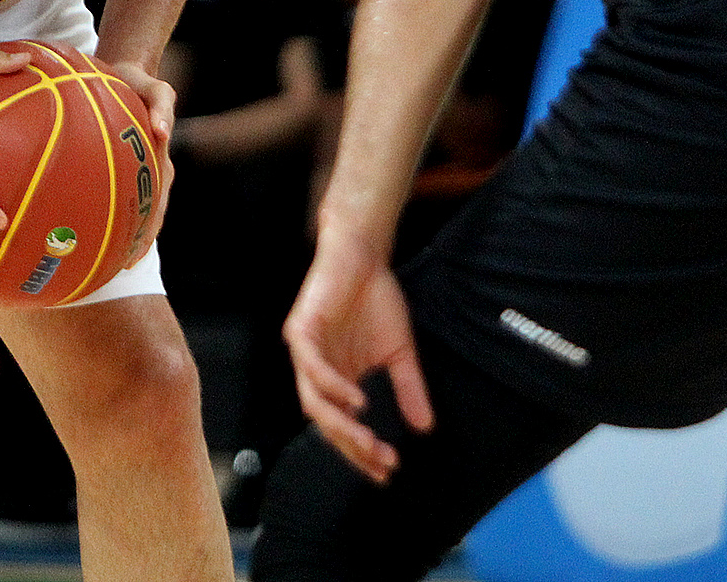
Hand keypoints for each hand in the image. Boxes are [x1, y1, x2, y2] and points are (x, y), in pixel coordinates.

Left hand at [101, 57, 175, 267]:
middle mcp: (152, 170)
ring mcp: (137, 170)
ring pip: (132, 207)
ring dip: (122, 232)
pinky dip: (100, 208)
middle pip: (147, 215)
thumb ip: (163, 104)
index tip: (136, 255)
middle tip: (120, 269)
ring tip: (101, 257)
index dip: (148, 231)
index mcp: (161, 159)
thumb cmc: (138, 80)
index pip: (158, 203)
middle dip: (136, 242)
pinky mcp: (120, 164)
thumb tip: (163, 130)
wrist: (125, 71)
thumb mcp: (157, 86)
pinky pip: (112, 190)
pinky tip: (78, 221)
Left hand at [282, 244, 434, 482]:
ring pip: (314, 402)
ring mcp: (305, 353)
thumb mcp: (400, 351)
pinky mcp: (300, 331)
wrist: (363, 255)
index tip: (386, 471)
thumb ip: (408, 388)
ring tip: (367, 441)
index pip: (343, 427)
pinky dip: (333, 386)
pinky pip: (311, 367)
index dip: (362, 453)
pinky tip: (356, 400)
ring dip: (341, 425)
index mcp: (336, 380)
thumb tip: (426, 427)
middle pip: (327, 423)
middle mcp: (316, 373)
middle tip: (381, 462)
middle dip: (354, 447)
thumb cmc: (375, 299)